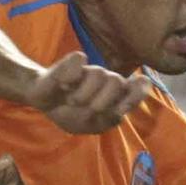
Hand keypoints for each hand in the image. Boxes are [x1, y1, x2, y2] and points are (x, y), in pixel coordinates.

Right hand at [24, 52, 151, 133]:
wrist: (45, 104)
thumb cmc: (72, 114)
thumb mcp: (92, 124)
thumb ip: (109, 118)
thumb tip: (119, 110)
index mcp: (118, 96)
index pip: (140, 86)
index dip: (136, 93)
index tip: (122, 108)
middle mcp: (107, 81)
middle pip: (116, 81)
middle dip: (102, 101)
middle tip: (89, 110)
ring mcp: (90, 71)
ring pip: (99, 73)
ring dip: (83, 94)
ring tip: (72, 101)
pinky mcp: (72, 62)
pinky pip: (78, 60)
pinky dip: (70, 75)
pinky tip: (64, 85)